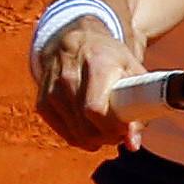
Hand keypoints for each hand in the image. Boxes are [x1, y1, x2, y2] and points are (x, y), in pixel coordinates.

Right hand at [35, 25, 142, 151]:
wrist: (76, 39)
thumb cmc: (110, 58)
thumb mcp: (132, 71)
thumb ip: (140, 105)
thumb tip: (133, 144)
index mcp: (95, 63)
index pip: (96, 110)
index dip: (113, 127)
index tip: (125, 128)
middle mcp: (69, 75)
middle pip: (86, 127)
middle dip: (107, 137)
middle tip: (118, 132)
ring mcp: (52, 89)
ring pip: (76, 134)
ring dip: (95, 139)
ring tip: (106, 127)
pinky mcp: (43, 102)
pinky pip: (65, 134)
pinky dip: (80, 137)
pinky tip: (89, 126)